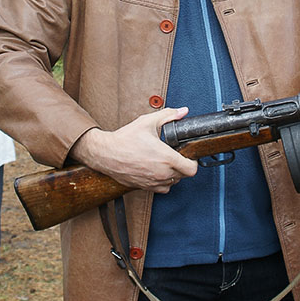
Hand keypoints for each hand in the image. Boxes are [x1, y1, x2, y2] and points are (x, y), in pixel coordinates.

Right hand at [69, 107, 198, 192]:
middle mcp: (162, 173)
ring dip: (174, 174)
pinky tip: (159, 171)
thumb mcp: (148, 122)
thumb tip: (183, 111)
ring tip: (166, 162)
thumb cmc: (125, 139)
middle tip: (176, 155)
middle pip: (184, 175)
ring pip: (174, 182)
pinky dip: (164, 182)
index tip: (188, 155)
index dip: (193, 161)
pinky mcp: (146, 187)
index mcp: (166, 158)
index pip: (192, 169)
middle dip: (183, 165)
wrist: (106, 153)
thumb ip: (168, 115)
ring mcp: (154, 182)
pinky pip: (163, 189)